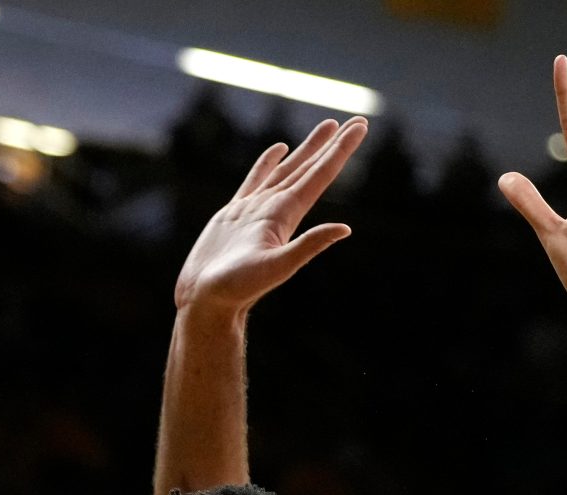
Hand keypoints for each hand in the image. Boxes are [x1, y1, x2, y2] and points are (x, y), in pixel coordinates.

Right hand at [173, 118, 366, 318]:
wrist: (206, 301)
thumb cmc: (238, 288)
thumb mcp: (277, 267)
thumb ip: (309, 245)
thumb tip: (345, 229)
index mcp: (286, 215)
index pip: (320, 175)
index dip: (341, 151)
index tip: (360, 126)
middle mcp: (276, 209)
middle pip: (309, 168)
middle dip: (332, 145)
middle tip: (355, 121)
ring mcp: (255, 209)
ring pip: (287, 170)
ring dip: (308, 150)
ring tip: (327, 128)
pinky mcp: (234, 213)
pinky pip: (256, 179)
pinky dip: (268, 162)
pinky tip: (280, 149)